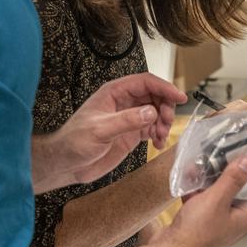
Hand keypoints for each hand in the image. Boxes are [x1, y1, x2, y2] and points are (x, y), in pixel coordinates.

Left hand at [34, 73, 185, 191]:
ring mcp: (128, 118)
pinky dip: (159, 135)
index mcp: (113, 93)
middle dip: (166, 107)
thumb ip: (126, 121)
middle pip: (154, 96)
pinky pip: (152, 128)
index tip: (179, 97)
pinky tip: (157, 144)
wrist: (66, 164)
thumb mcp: (99, 130)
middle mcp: (123, 102)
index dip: (164, 87)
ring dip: (164, 123)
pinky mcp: (131, 134)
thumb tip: (151, 112)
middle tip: (167, 123)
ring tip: (160, 136)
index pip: (145, 82)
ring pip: (156, 112)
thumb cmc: (74, 142)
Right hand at [156, 154, 246, 246]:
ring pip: (212, 196)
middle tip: (213, 161)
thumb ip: (233, 179)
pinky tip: (186, 183)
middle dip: (219, 176)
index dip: (245, 174)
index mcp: (243, 219)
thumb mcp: (217, 199)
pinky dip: (193, 193)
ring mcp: (213, 224)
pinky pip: (198, 203)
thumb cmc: (196, 234)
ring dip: (203, 183)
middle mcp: (230, 222)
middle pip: (230, 192)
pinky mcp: (197, 224)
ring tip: (195, 170)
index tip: (238, 158)